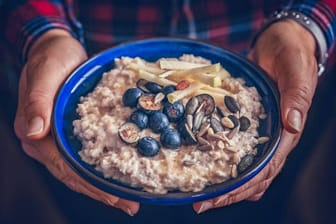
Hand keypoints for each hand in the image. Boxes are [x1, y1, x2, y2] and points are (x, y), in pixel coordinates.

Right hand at [14, 29, 138, 215]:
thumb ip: (37, 101)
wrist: (59, 49)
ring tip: (128, 199)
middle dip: (101, 192)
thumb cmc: (51, 58)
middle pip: (74, 174)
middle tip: (129, 205)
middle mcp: (46, 142)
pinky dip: (104, 167)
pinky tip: (119, 175)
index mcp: (35, 133)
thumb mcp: (45, 73)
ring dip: (104, 185)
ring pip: (82, 169)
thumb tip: (33, 133)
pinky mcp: (73, 132)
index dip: (88, 184)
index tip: (113, 197)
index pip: (63, 166)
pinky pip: (88, 155)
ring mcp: (60, 139)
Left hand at [193, 20, 317, 212]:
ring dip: (225, 183)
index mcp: (287, 132)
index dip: (244, 186)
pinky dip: (222, 161)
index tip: (219, 198)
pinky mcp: (246, 124)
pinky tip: (206, 167)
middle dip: (229, 193)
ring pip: (244, 167)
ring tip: (201, 193)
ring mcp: (258, 133)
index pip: (266, 168)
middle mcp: (272, 138)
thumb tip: (292, 125)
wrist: (281, 43)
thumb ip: (297, 97)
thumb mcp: (296, 71)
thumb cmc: (292, 54)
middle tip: (201, 203)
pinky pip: (235, 148)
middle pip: (253, 176)